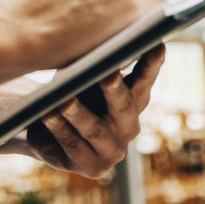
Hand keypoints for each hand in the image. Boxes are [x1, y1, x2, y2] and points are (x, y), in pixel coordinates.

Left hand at [26, 46, 165, 177]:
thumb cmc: (73, 92)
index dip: (151, 65)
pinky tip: (47, 115)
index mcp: (134, 100)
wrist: (48, 129)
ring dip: (78, 113)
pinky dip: (59, 127)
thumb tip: (91, 37)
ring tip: (64, 101)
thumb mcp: (86, 76)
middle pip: (124, 106)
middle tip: (107, 74)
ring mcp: (112, 150)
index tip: (157, 45)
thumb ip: (95, 64)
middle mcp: (129, 127)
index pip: (144, 81)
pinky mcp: (92, 166)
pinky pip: (73, 143)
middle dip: (114, 89)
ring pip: (94, 129)